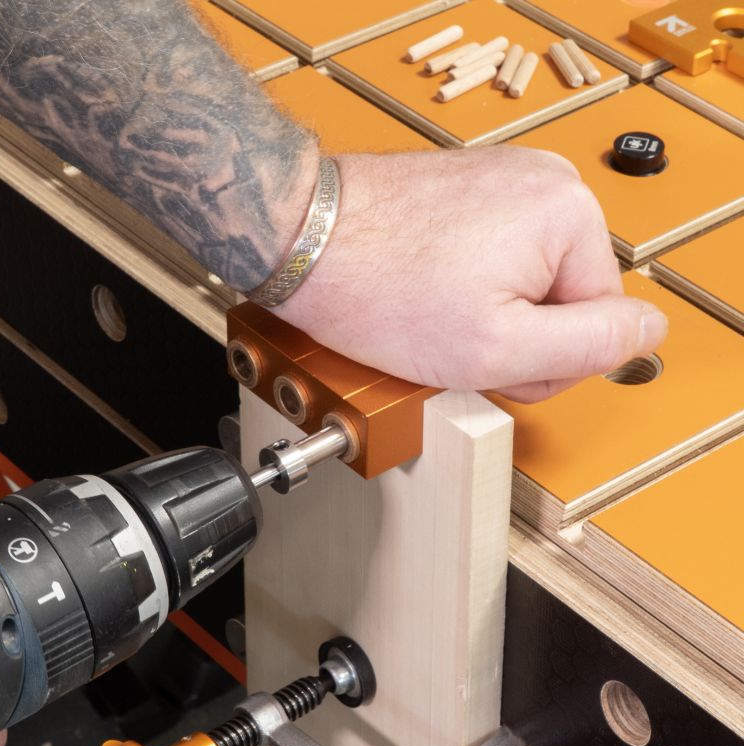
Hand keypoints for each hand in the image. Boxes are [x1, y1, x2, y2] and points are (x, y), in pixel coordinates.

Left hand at [276, 147, 667, 402]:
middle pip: (561, 299)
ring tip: (430, 316)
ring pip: (523, 285)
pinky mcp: (465, 193)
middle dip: (511, 338)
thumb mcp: (499, 348)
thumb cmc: (376, 288)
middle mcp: (541, 184)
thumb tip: (647, 333)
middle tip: (453, 340)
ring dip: (483, 317)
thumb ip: (589, 346)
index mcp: (568, 213)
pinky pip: (490, 262)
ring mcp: (499, 182)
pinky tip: (423, 296)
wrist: (298, 239)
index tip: (489, 359)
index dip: (543, 362)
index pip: (598, 320)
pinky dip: (461, 291)